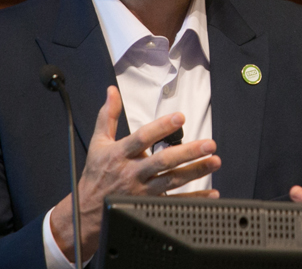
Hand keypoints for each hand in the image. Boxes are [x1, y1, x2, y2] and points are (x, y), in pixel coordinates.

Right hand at [50, 86, 220, 261]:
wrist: (87, 208)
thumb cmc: (96, 173)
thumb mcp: (98, 142)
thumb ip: (107, 116)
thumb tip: (112, 93)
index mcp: (120, 154)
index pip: (142, 138)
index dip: (161, 127)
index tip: (179, 118)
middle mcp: (133, 172)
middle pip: (163, 161)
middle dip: (187, 153)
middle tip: (208, 144)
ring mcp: (143, 190)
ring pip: (172, 180)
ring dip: (195, 171)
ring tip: (214, 161)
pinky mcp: (149, 204)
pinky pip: (174, 202)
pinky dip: (194, 199)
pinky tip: (210, 193)